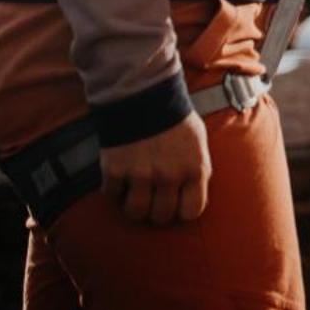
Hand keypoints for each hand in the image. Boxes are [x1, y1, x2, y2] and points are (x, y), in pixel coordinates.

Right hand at [100, 110, 210, 224]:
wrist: (145, 92)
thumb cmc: (175, 117)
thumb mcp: (198, 142)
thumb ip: (197, 169)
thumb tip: (194, 194)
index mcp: (195, 168)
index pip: (192, 211)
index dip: (182, 212)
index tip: (175, 205)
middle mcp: (169, 175)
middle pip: (161, 217)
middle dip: (156, 211)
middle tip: (152, 200)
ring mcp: (141, 173)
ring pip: (135, 213)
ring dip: (134, 207)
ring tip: (134, 195)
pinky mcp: (115, 169)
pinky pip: (111, 196)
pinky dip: (113, 191)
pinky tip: (119, 179)